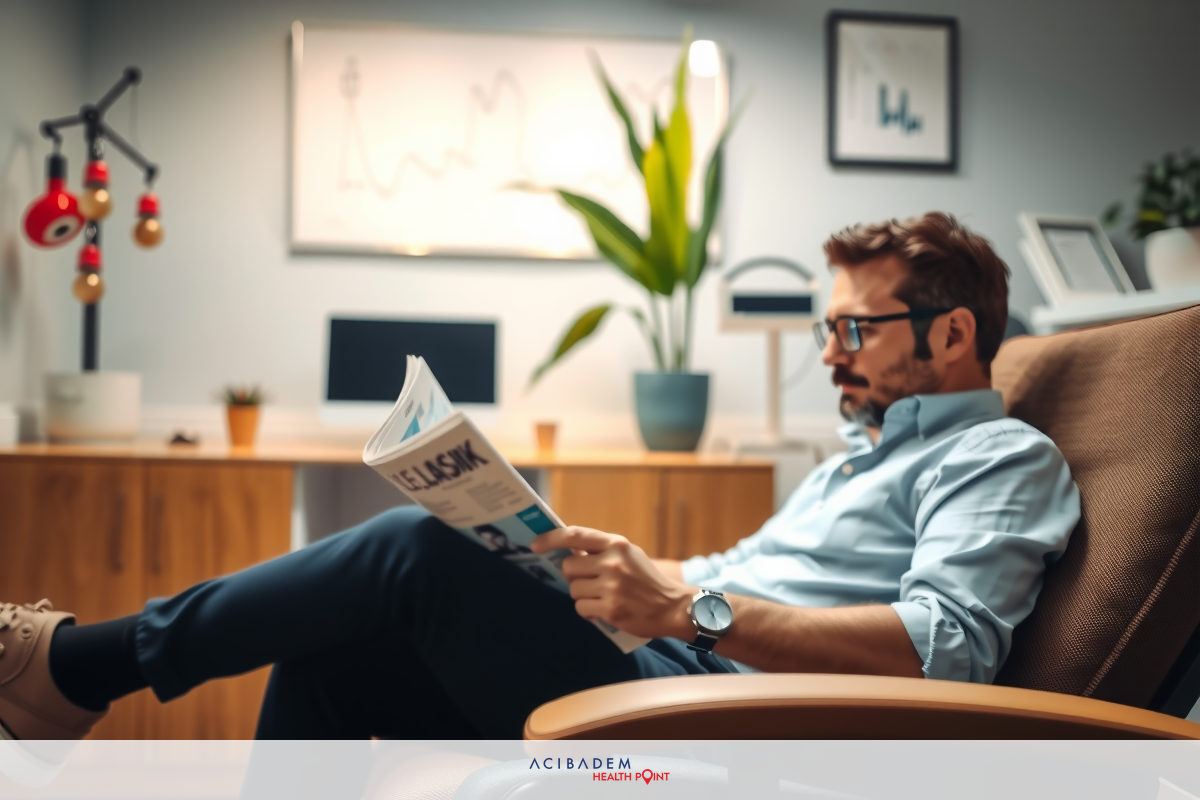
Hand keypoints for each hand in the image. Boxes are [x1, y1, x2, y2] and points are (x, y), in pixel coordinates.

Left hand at [531, 526, 694, 639]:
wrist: (673, 607)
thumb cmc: (647, 580)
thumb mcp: (629, 555)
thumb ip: (601, 551)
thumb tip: (568, 552)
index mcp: (616, 544)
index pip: (574, 536)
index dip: (550, 539)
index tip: (534, 544)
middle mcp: (613, 562)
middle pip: (568, 567)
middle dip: (574, 576)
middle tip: (590, 581)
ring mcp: (611, 586)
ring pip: (574, 589)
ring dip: (582, 595)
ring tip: (602, 596)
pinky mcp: (610, 609)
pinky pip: (581, 608)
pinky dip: (589, 610)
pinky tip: (604, 609)